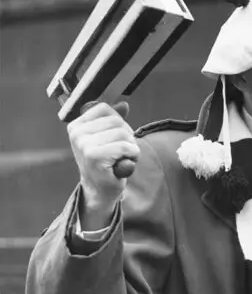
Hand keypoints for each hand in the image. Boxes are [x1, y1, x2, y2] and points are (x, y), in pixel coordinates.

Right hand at [67, 102, 138, 222]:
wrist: (99, 189)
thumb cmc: (104, 162)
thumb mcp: (106, 137)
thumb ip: (113, 119)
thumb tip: (124, 105)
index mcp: (76, 125)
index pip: (105, 109)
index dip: (118, 122)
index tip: (113, 138)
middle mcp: (77, 133)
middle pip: (117, 121)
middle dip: (127, 136)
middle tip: (119, 152)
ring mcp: (84, 145)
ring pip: (123, 133)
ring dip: (131, 147)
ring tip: (120, 158)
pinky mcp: (95, 156)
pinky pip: (126, 147)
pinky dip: (132, 155)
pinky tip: (122, 164)